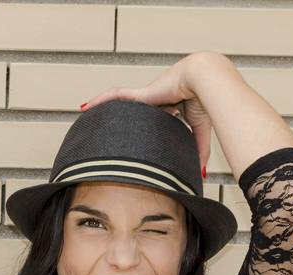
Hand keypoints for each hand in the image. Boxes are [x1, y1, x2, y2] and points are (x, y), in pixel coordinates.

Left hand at [79, 53, 230, 175]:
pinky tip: (85, 106)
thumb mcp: (200, 130)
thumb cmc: (206, 100)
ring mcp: (145, 97)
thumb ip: (198, 150)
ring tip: (85, 114)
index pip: (146, 118)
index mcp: (167, 108)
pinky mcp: (141, 94)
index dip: (138, 125)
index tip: (129, 136)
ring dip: (102, 107)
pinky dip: (100, 100)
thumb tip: (200, 173)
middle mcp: (153, 102)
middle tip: (100, 128)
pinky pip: (115, 96)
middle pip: (128, 111)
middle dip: (115, 117)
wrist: (206, 82)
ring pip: (118, 102)